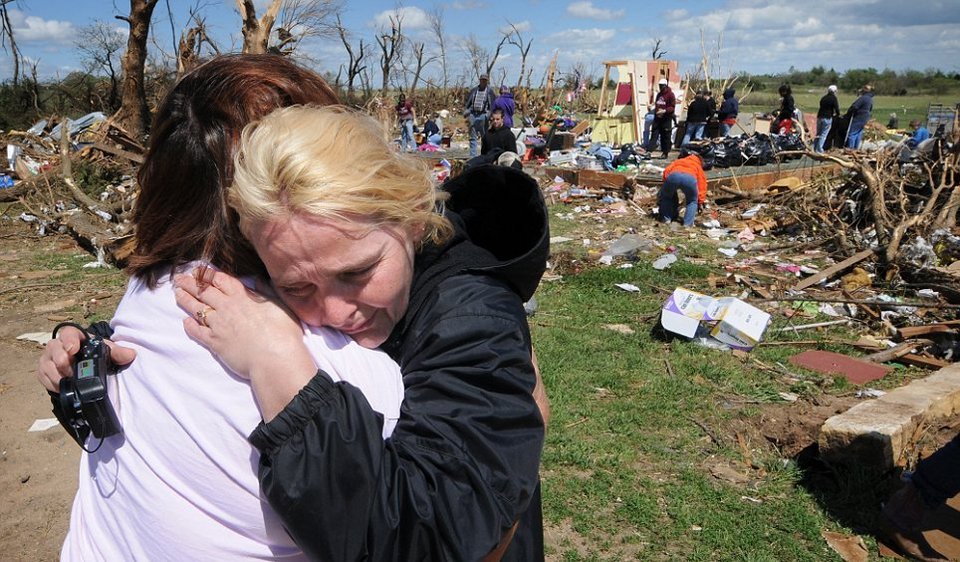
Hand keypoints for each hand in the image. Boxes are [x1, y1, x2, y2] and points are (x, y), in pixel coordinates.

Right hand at [37, 326, 135, 392]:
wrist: (85, 369)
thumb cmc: (95, 356)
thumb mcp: (107, 352)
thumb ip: (118, 352)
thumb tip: (130, 354)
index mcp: (75, 336)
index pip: (68, 333)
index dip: (69, 340)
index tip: (73, 349)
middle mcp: (58, 344)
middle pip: (54, 349)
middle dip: (63, 362)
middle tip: (73, 372)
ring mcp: (49, 358)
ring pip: (47, 364)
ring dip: (58, 375)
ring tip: (71, 381)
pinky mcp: (44, 371)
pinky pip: (44, 377)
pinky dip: (53, 383)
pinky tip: (63, 387)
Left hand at [173, 268, 313, 380]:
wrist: (275, 358)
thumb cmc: (283, 332)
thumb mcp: (279, 305)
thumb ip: (266, 291)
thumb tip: (257, 279)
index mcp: (242, 297)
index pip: (220, 280)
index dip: (208, 275)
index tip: (199, 270)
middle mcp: (227, 308)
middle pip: (204, 292)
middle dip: (190, 283)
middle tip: (179, 279)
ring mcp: (219, 325)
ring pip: (197, 309)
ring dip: (185, 300)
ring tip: (177, 293)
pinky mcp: (215, 343)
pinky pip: (198, 332)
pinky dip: (190, 326)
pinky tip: (185, 321)